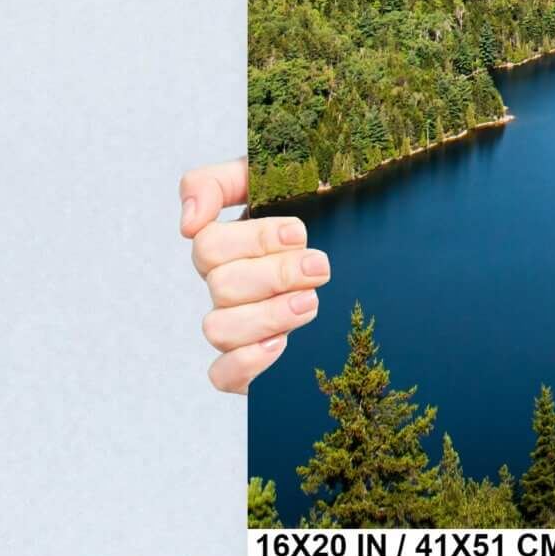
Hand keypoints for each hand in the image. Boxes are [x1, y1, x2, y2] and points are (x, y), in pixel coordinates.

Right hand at [180, 159, 330, 394]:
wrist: (366, 259)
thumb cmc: (316, 212)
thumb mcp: (275, 180)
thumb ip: (220, 182)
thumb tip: (188, 221)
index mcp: (229, 245)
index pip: (209, 243)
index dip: (253, 239)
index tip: (298, 232)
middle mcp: (227, 286)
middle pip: (221, 285)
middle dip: (276, 274)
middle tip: (320, 267)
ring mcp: (236, 325)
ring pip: (218, 329)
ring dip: (267, 315)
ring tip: (310, 303)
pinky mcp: (248, 364)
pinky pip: (221, 375)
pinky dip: (245, 362)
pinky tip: (281, 345)